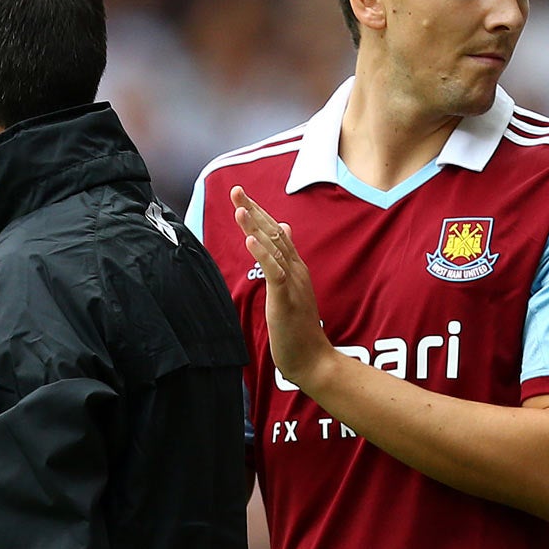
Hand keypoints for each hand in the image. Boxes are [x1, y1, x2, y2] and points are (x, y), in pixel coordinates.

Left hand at [232, 187, 332, 387]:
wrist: (313, 359)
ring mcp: (293, 284)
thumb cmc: (299, 328)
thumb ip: (285, 260)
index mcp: (295, 268)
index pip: (276, 233)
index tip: (241, 196)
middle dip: (254, 210)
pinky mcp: (286, 300)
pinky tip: (249, 242)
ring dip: (255, 227)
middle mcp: (296, 270)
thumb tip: (282, 230)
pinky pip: (275, 273)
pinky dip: (262, 256)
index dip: (259, 213)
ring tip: (239, 208)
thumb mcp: (291, 289)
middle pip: (273, 234)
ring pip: (273, 249)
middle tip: (236, 189)